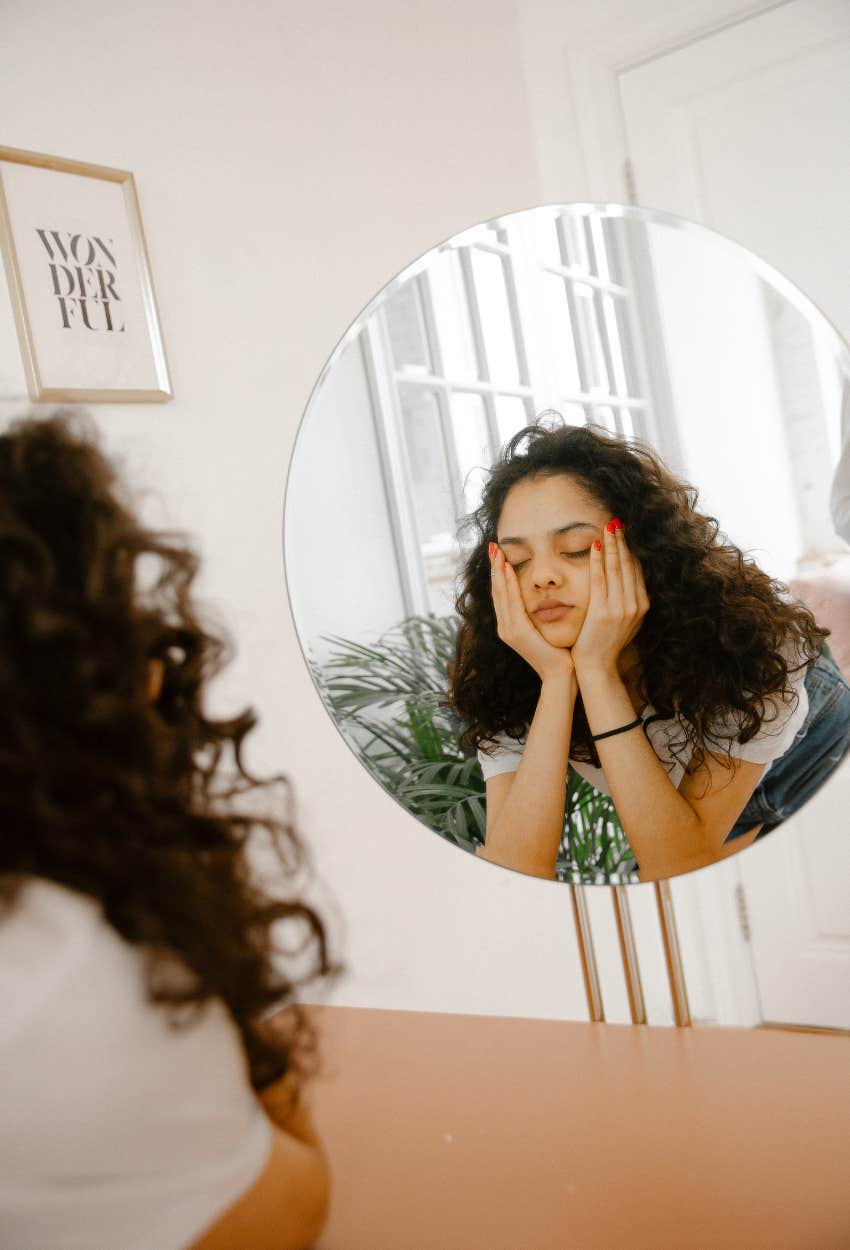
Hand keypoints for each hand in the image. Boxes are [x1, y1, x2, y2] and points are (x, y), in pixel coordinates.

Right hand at [489, 542, 574, 682]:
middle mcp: (505, 627)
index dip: (499, 574)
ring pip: (500, 594)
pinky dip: (508, 585)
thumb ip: (540, 613)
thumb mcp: (546, 629)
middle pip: (496, 591)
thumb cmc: (560, 653)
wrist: (561, 675)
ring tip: (497, 552)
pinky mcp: (517, 632)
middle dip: (494, 567)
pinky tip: (508, 570)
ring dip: (499, 571)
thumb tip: (546, 595)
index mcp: (510, 626)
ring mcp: (508, 630)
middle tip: (493, 546)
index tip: (499, 554)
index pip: (502, 594)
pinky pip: (511, 603)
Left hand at [571, 521, 648, 677]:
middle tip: (617, 521)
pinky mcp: (603, 611)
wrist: (597, 667)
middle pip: (629, 565)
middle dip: (622, 541)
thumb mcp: (625, 621)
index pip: (637, 569)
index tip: (624, 532)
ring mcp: (620, 608)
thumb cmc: (605, 644)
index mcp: (642, 605)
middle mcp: (635, 605)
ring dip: (612, 545)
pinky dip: (598, 560)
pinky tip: (594, 546)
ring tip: (608, 526)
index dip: (630, 549)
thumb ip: (628, 601)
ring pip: (616, 568)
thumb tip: (627, 580)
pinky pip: (600, 579)